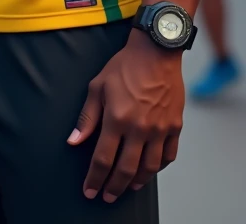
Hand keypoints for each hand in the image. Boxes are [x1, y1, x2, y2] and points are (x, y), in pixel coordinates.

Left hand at [68, 29, 183, 202]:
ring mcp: (159, 129)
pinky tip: (150, 169)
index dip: (95, 179)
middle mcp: (139, 129)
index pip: (103, 159)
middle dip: (114, 187)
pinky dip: (159, 167)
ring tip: (128, 187)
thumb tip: (73, 140)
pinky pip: (168, 156)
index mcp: (117, 119)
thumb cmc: (125, 66)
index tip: (90, 190)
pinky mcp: (174, 126)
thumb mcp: (97, 86)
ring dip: (137, 182)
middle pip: (126, 170)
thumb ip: (87, 117)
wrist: (157, 52)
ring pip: (149, 168)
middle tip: (107, 196)